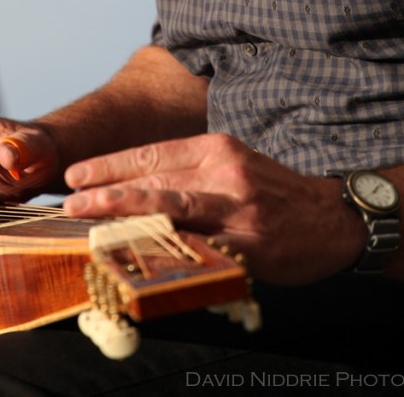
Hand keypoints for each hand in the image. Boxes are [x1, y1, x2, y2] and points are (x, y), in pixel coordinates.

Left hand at [62, 133, 364, 283]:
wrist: (334, 219)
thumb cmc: (274, 193)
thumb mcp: (234, 166)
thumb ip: (191, 173)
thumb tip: (136, 187)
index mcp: (217, 148)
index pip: (152, 153)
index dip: (111, 164)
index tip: (76, 174)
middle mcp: (224, 171)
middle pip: (154, 177)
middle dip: (106, 188)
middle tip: (69, 199)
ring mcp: (236, 207)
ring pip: (169, 206)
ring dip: (123, 211)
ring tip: (88, 218)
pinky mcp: (247, 243)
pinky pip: (199, 247)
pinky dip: (164, 249)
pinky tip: (136, 255)